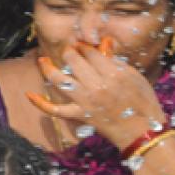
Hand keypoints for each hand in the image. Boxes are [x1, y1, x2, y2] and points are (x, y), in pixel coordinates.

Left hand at [26, 38, 166, 148]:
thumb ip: (117, 60)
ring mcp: (86, 101)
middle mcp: (97, 86)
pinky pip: (55, 110)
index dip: (86, 46)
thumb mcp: (136, 77)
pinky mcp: (80, 115)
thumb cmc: (144, 103)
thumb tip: (104, 43)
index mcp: (113, 74)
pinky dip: (41, 103)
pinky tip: (29, 94)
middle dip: (70, 52)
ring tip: (44, 61)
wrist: (143, 131)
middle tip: (71, 51)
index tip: (84, 46)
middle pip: (73, 60)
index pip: (91, 52)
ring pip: (59, 79)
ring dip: (49, 67)